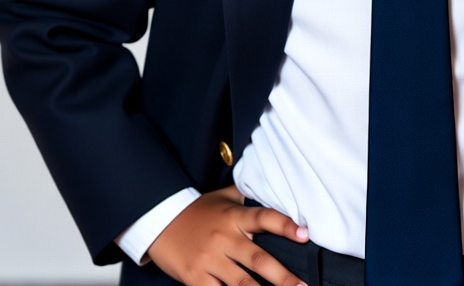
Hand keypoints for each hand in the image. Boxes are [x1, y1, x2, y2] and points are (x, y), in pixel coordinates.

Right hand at [147, 186, 309, 285]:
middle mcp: (225, 238)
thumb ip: (245, 195)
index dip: (285, 226)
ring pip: (241, 283)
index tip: (304, 234)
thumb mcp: (222, 197)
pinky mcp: (195, 278)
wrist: (159, 221)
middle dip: (283, 277)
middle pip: (258, 259)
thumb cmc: (195, 210)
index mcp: (234, 217)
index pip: (264, 218)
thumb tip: (268, 187)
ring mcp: (210, 260)